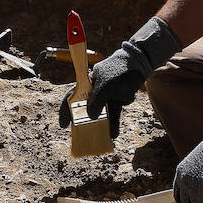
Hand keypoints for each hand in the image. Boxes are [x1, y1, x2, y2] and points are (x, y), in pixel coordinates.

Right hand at [57, 16, 180, 138]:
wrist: (138, 65)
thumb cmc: (119, 71)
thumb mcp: (106, 86)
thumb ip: (97, 101)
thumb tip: (90, 116)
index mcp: (86, 83)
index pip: (71, 96)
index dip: (65, 111)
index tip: (63, 125)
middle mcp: (94, 90)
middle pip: (85, 108)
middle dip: (84, 123)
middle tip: (82, 136)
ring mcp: (106, 95)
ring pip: (100, 114)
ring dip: (102, 126)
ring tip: (103, 138)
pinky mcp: (117, 100)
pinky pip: (113, 114)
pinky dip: (113, 124)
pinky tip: (114, 134)